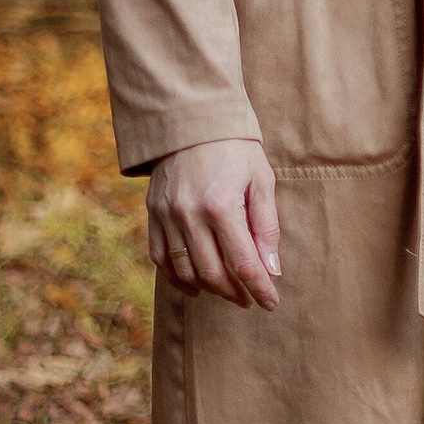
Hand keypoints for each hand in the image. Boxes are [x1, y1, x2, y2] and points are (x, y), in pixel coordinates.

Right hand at [147, 140, 282, 309]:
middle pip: (212, 273)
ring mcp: (167, 215)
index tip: (271, 303)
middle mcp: (190, 214)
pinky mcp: (152, 212)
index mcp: (222, 205)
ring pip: (184, 271)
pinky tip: (194, 283)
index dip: (259, 288)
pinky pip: (159, 257)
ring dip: (208, 288)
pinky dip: (176, 277)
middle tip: (250, 298)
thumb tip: (271, 269)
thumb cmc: (235, 149)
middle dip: (235, 293)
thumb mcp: (261, 180)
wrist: (192, 120)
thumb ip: (266, 227)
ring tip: (227, 291)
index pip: (243, 263)